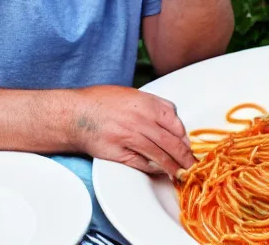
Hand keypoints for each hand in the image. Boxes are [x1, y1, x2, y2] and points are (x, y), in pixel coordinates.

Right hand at [73, 85, 194, 177]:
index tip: (189, 145)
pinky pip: (142, 164)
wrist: (76, 113)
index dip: (185, 138)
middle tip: (192, 165)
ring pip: (159, 156)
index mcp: (148, 104)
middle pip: (171, 143)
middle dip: (185, 157)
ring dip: (173, 167)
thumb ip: (155, 105)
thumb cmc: (103, 102)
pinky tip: (160, 171)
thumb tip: (174, 120)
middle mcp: (141, 120)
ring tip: (181, 173)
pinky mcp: (119, 153)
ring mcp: (130, 137)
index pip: (176, 124)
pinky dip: (154, 169)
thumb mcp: (134, 94)